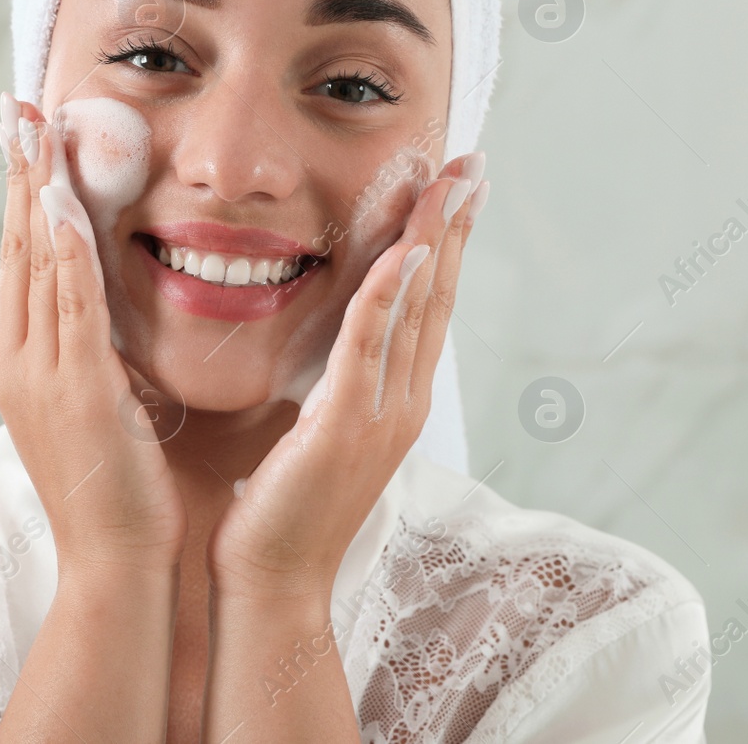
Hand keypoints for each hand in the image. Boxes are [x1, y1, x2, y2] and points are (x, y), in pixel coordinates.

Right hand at [0, 93, 186, 577]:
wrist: (115, 557)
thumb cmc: (116, 484)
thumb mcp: (100, 399)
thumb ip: (95, 348)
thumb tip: (107, 303)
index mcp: (21, 359)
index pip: (19, 255)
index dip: (21, 190)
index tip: (25, 133)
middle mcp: (17, 358)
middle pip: (14, 243)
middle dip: (17, 169)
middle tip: (17, 104)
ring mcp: (40, 372)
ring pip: (35, 260)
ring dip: (35, 186)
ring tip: (36, 126)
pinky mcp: (77, 386)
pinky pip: (69, 303)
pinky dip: (63, 249)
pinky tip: (59, 202)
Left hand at [205, 151, 486, 602]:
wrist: (275, 580)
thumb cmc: (284, 506)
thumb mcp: (318, 428)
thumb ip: (336, 379)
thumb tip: (336, 335)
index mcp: (397, 398)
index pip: (429, 304)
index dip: (446, 243)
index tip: (456, 188)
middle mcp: (404, 400)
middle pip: (438, 296)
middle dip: (455, 226)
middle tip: (472, 166)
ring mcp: (383, 413)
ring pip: (416, 310)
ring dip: (433, 241)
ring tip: (448, 184)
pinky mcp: (346, 424)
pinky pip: (370, 346)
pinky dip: (390, 296)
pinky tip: (403, 252)